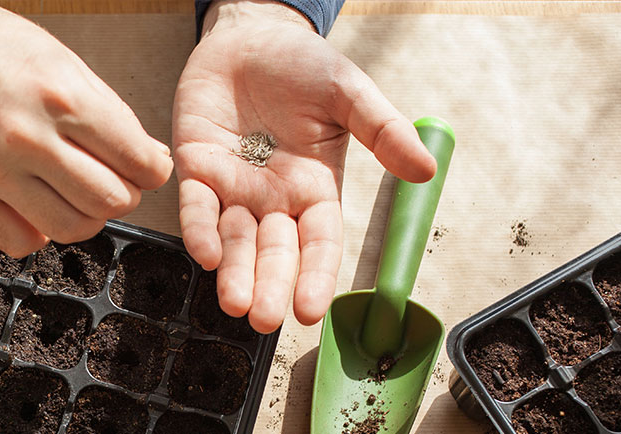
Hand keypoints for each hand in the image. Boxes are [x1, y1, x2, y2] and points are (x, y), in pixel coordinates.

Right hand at [0, 0, 172, 256]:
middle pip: (110, 201)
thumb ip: (109, 113)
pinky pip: (17, 242)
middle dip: (122, 195)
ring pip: (70, 228)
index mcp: (61, 97)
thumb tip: (148, 158)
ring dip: (84, 218)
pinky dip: (37, 234)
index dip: (151, 171)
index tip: (146, 169)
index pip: (138, 162)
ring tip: (76, 197)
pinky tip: (36, 208)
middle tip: (113, 182)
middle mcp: (27, 137)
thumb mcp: (62, 61)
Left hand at [173, 0, 436, 332]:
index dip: (316, 276)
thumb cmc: (303, 65)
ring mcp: (233, 186)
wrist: (251, 36)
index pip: (318, 243)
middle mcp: (273, 198)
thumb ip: (382, 130)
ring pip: (233, 240)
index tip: (312, 311)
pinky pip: (196, 205)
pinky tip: (204, 254)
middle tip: (264, 319)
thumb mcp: (349, 94)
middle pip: (273, 252)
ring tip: (234, 304)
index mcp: (314, 189)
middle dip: (269, 286)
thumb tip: (425, 170)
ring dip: (233, 272)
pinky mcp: (196, 167)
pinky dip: (198, 229)